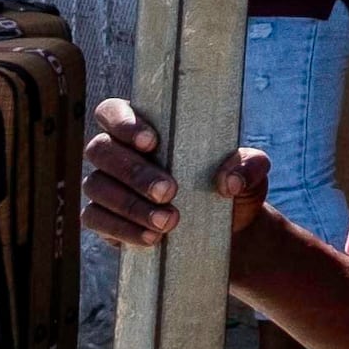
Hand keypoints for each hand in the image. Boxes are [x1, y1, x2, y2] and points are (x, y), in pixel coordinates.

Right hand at [79, 95, 266, 256]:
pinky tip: (152, 237)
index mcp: (144, 126)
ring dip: (131, 205)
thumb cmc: (232, 185)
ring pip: (97, 186)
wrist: (227, 230)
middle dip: (134, 171)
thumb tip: (229, 180)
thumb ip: (250, 166)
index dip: (123, 122)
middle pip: (101, 150)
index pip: (112, 111)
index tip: (151, 141)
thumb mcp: (251, 172)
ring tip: (168, 221)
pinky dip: (122, 229)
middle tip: (169, 191)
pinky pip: (97, 220)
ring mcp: (105, 185)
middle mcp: (117, 152)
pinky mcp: (103, 219)